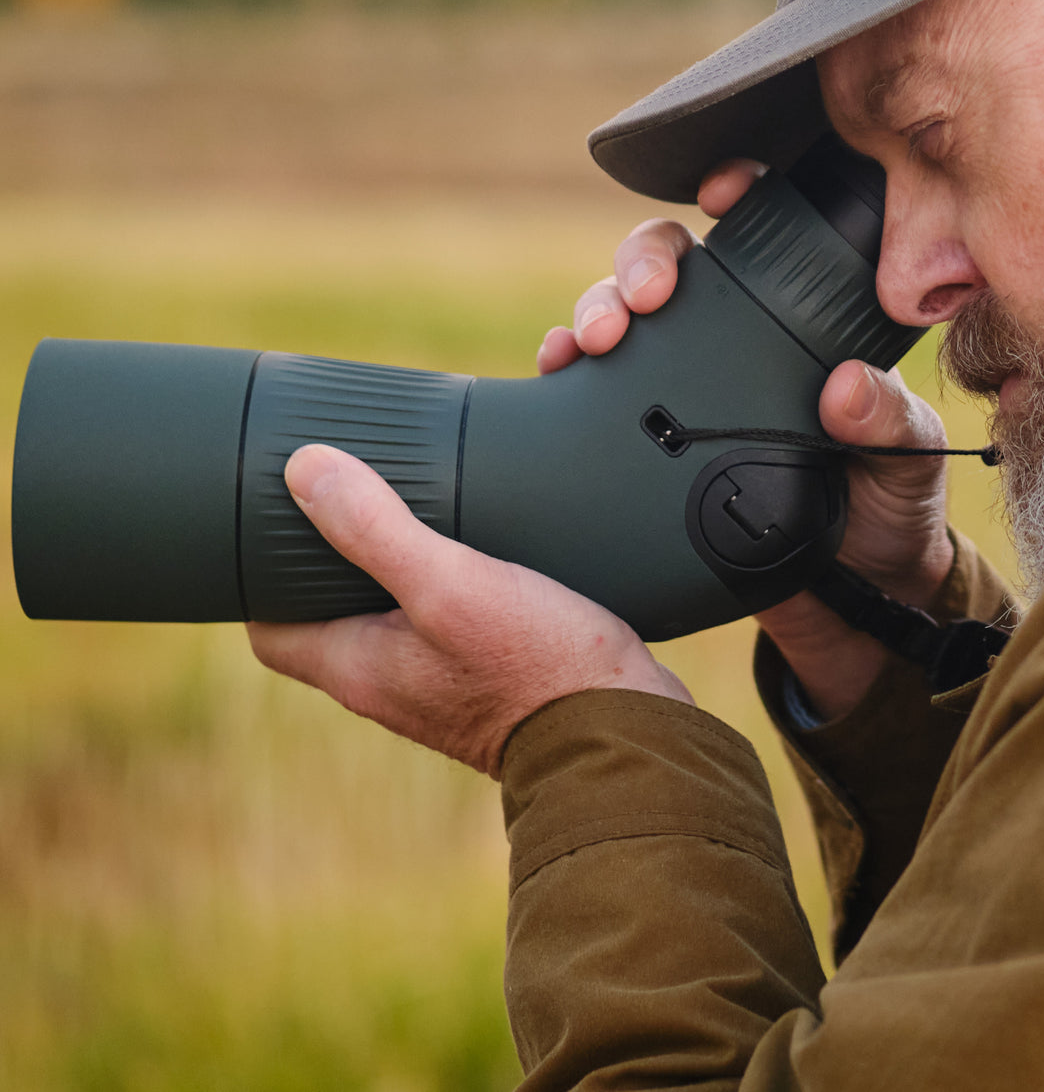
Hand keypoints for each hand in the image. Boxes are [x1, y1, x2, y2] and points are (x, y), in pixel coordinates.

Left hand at [248, 444, 690, 777]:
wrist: (627, 731)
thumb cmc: (538, 669)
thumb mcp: (450, 584)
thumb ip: (376, 530)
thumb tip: (304, 468)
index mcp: (359, 668)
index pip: (272, 631)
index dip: (261, 579)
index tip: (276, 522)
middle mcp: (392, 681)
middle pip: (332, 617)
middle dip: (331, 560)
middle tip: (352, 494)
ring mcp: (442, 682)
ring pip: (394, 616)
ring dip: (395, 567)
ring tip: (416, 506)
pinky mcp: (491, 674)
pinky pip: (447, 622)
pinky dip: (448, 582)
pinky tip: (482, 544)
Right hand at [538, 160, 953, 720]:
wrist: (847, 601)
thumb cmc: (887, 514)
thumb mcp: (906, 462)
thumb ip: (889, 425)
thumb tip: (846, 388)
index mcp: (795, 328)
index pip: (760, 240)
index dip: (734, 193)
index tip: (721, 191)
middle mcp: (728, 345)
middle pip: (669, 268)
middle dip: (642, 264)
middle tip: (642, 301)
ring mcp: (679, 392)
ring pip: (619, 319)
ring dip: (592, 311)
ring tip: (592, 340)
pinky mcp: (642, 446)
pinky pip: (591, 394)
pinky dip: (565, 372)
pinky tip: (554, 373)